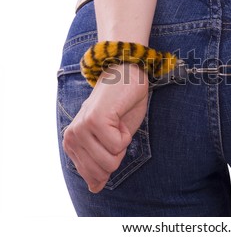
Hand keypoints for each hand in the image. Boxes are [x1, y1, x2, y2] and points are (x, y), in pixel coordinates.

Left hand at [63, 64, 148, 192]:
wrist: (125, 75)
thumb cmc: (121, 107)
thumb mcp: (113, 141)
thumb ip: (101, 164)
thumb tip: (95, 189)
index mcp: (72, 145)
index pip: (94, 176)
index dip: (112, 160)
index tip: (112, 138)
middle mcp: (72, 138)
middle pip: (104, 170)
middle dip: (118, 153)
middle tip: (115, 130)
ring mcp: (81, 129)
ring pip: (111, 160)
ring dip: (122, 142)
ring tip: (116, 122)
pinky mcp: (94, 121)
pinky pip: (118, 145)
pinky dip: (125, 133)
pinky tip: (119, 116)